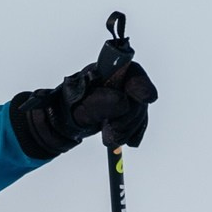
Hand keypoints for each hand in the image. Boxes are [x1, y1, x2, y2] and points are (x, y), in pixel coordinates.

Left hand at [13, 38, 157, 156]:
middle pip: (138, 96)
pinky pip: (138, 121)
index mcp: (108, 71)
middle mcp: (119, 80)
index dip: (142, 84)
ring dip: (129, 129)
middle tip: (114, 133)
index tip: (147, 98)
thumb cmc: (69, 107)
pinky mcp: (127, 110)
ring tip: (110, 139)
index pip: (132, 72)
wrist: (64, 121)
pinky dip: (133, 133)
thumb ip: (100, 102)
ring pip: (139, 111)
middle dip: (130, 117)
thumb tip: (122, 101)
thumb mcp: (81, 105)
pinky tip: (126, 141)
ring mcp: (125, 95)